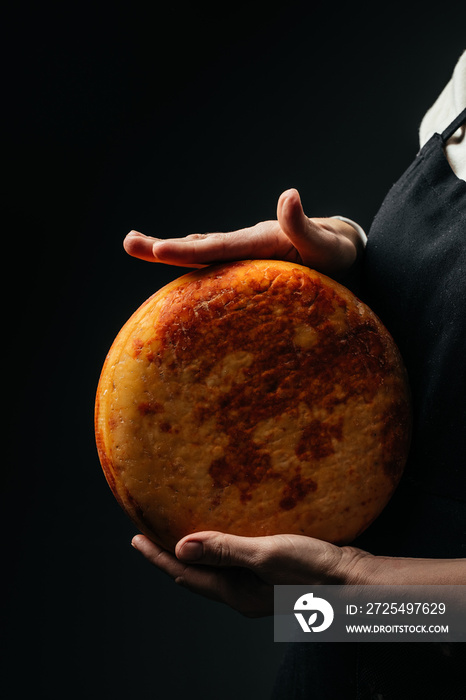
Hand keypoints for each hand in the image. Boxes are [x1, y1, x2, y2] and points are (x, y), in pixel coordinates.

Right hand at [123, 188, 361, 274]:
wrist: (345, 248)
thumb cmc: (339, 252)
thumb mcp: (329, 245)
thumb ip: (305, 226)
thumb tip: (289, 194)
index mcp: (261, 241)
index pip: (219, 247)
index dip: (187, 250)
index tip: (158, 248)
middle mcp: (248, 242)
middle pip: (201, 246)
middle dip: (164, 246)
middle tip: (128, 243)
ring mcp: (247, 249)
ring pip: (204, 250)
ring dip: (172, 250)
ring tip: (140, 247)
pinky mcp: (250, 258)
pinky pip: (216, 259)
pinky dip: (194, 257)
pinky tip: (182, 258)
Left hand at [131, 531, 368, 616]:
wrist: (354, 581)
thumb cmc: (313, 568)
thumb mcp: (266, 554)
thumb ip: (225, 550)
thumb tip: (180, 548)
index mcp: (236, 594)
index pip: (186, 574)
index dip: (158, 557)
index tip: (134, 539)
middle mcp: (243, 596)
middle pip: (196, 577)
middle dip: (169, 559)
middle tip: (147, 539)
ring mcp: (258, 589)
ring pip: (214, 572)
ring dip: (193, 556)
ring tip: (177, 539)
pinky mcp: (272, 578)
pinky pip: (233, 566)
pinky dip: (218, 553)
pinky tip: (224, 539)